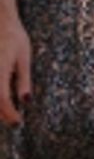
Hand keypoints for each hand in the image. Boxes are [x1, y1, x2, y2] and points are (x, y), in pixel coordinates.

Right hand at [0, 11, 31, 127]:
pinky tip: (2, 99)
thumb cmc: (14, 36)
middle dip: (1, 114)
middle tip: (13, 119)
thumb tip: (26, 100)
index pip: (1, 98)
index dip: (9, 113)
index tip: (18, 122)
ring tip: (7, 111)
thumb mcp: (24, 56)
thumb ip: (23, 79)